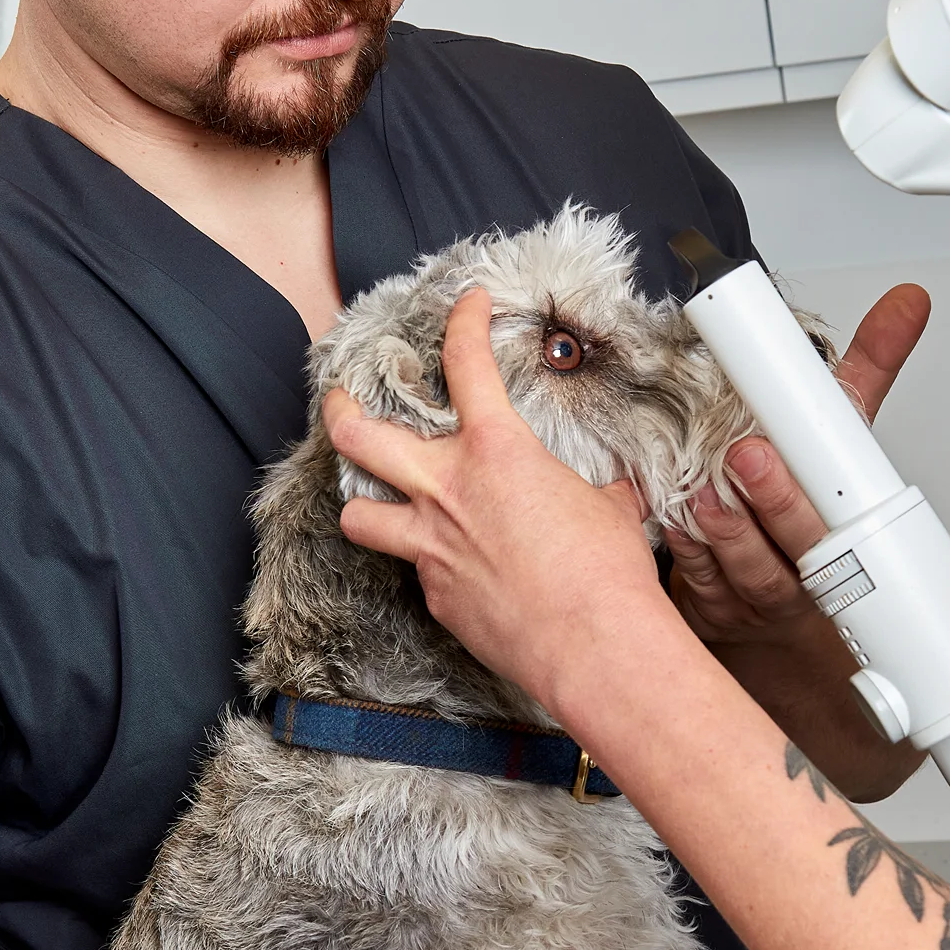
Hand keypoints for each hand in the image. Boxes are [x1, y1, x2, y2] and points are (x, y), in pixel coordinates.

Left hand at [325, 290, 684, 717]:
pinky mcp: (436, 598)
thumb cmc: (607, 572)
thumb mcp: (609, 508)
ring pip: (358, 517)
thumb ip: (595, 491)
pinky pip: (416, 573)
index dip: (463, 322)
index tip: (466, 305)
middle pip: (359, 438)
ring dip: (363, 507)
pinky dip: (432, 566)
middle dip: (341, 412)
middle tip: (339, 403)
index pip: (466, 363)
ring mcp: (431, 548)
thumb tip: (610, 494)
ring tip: (375, 503)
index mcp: (496, 451)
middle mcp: (448, 492)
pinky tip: (463, 573)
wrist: (594, 644)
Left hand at [663, 285, 930, 800]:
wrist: (785, 622)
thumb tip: (906, 303)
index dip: (801, 492)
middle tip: (740, 460)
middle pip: (786, 548)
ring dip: (711, 531)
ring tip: (693, 492)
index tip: (770, 450)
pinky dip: (674, 551)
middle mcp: (796, 573)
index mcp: (837, 536)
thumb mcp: (848, 442)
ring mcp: (746, 596)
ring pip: (731, 569)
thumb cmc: (810, 517)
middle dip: (765, 507)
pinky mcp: (704, 608)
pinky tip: (659, 522)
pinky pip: (688, 583)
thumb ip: (871, 367)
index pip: (830, 520)